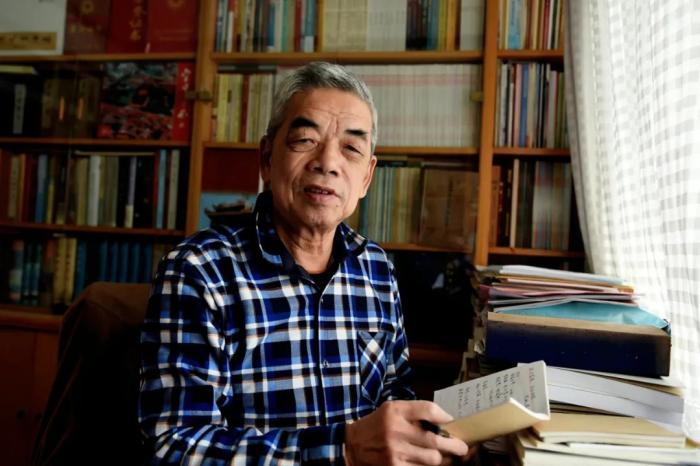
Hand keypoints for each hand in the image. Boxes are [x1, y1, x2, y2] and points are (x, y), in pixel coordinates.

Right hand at [344, 400, 468, 465]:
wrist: (352, 447)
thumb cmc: (377, 426)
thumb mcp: (391, 409)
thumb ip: (415, 411)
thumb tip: (444, 419)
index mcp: (395, 412)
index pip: (428, 410)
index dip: (444, 416)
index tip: (450, 421)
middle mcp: (395, 430)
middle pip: (435, 440)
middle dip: (453, 445)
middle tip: (462, 447)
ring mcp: (395, 452)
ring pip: (432, 459)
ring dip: (440, 459)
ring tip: (442, 457)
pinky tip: (425, 463)